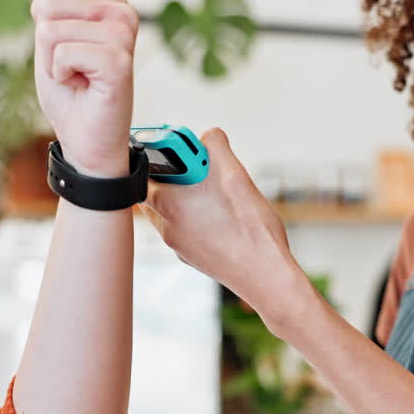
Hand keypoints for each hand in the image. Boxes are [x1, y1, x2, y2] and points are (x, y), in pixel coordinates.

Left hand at [32, 0, 137, 176]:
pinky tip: (84, 86)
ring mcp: (123, 35)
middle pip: (49, 2)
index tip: (66, 50)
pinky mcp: (118, 60)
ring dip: (54, 62)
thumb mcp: (51, 36)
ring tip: (78, 78)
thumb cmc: (72, 93)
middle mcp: (122, 13)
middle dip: (47, 43)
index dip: (45, 20)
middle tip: (71, 68)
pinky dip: (61, 75)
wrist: (86, 139)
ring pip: (51, 29)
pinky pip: (62, 52)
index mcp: (109, 3)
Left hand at [144, 129, 308, 319]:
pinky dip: (193, 216)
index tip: (179, 146)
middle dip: (173, 174)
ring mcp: (176, 243)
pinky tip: (219, 216)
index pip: (147, 166)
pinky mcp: (189, 255)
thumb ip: (217, 148)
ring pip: (167, 210)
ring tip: (212, 192)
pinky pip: (181, 228)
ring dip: (183, 196)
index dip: (162, 151)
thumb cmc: (253, 232)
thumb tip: (209, 136)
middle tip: (198, 167)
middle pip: (154, 188)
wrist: (266, 278)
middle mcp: (166, 225)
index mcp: (169, 202)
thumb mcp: (238, 178)